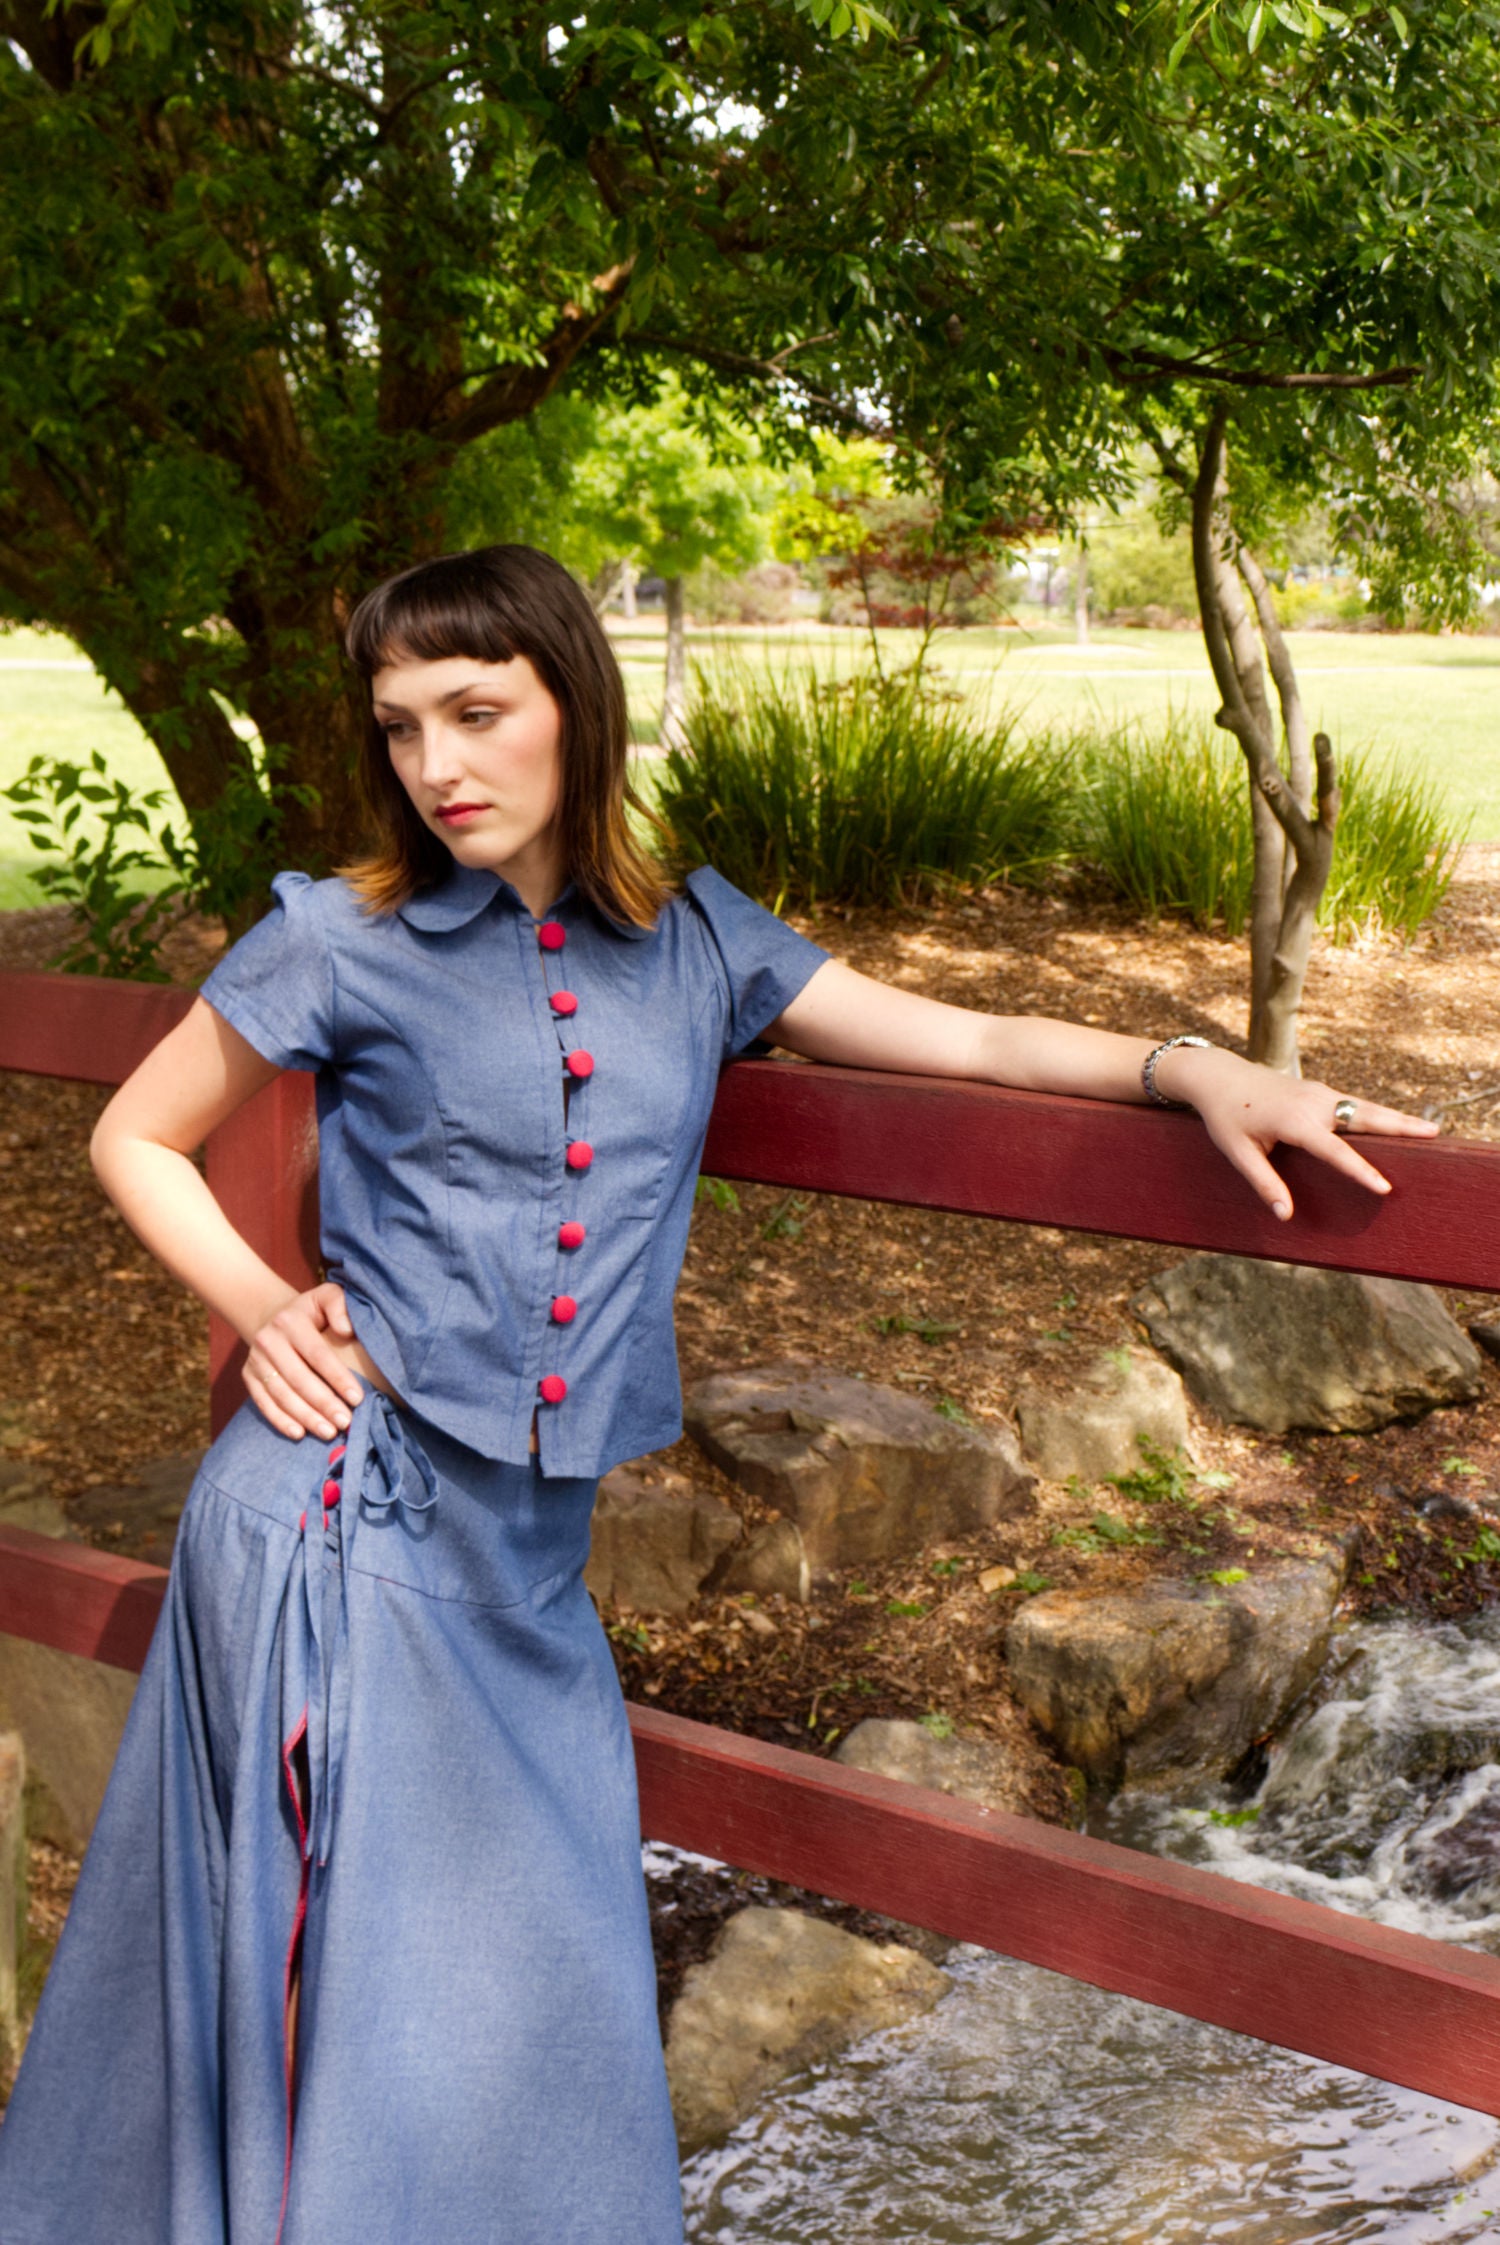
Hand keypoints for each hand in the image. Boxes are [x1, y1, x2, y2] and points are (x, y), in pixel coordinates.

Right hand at [243, 1281, 386, 1441]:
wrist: (274, 1317)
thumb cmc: (312, 1312)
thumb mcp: (327, 1296)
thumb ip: (340, 1305)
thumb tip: (346, 1330)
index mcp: (290, 1321)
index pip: (317, 1354)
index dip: (338, 1377)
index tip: (357, 1398)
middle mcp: (268, 1340)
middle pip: (299, 1378)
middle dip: (323, 1403)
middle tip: (345, 1422)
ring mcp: (255, 1359)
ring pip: (281, 1394)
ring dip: (305, 1417)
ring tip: (328, 1432)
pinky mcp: (247, 1376)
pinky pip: (262, 1403)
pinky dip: (280, 1420)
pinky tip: (299, 1434)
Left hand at [1154, 1045, 1438, 1220]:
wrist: (1218, 1076)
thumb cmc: (1225, 1117)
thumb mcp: (1237, 1153)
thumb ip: (1263, 1183)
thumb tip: (1286, 1215)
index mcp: (1294, 1121)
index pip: (1335, 1150)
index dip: (1360, 1170)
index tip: (1384, 1188)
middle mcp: (1314, 1103)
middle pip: (1364, 1117)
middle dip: (1400, 1127)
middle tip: (1433, 1135)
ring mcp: (1319, 1093)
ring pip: (1365, 1107)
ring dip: (1397, 1118)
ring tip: (1430, 1130)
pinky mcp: (1320, 1091)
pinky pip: (1354, 1104)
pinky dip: (1379, 1113)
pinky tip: (1397, 1124)